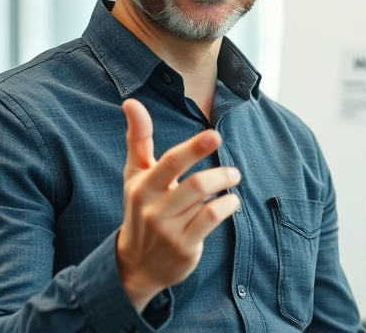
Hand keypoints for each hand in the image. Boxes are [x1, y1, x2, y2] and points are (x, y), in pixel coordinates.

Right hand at [115, 98, 241, 309]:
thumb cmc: (141, 208)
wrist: (137, 264)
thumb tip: (131, 102)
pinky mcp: (184, 247)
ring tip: (233, 180)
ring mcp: (168, 230)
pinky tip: (231, 202)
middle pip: (195, 185)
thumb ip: (137, 138)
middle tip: (234, 171)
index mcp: (142, 186)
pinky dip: (227, 207)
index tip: (214, 135)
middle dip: (220, 174)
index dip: (193, 148)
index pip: (170, 162)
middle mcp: (153, 208)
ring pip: (206, 203)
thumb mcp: (135, 175)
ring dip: (225, 188)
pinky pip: (211, 220)